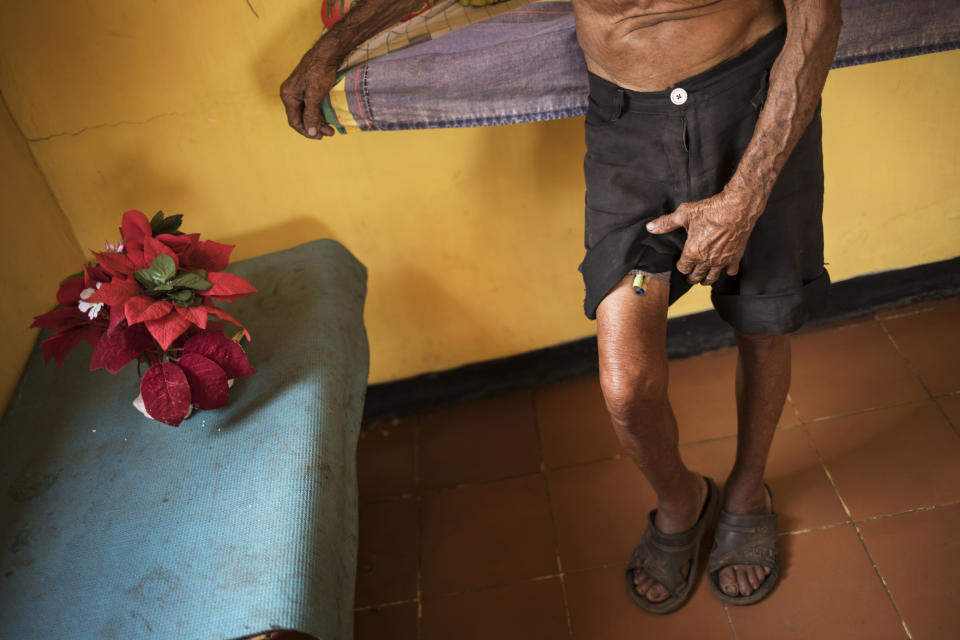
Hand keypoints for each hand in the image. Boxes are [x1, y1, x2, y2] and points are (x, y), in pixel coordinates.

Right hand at [280, 47, 338, 139]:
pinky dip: (319, 113)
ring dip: (318, 122)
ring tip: (331, 128)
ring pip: (307, 113)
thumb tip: (311, 132)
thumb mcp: (315, 95)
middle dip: (315, 127)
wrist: (326, 53)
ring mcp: (299, 91)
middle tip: (329, 133)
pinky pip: (311, 106)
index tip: (319, 136)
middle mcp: (291, 94)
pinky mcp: (307, 88)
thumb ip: (311, 114)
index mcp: (288, 96)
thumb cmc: (319, 72)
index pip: (294, 121)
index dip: (306, 131)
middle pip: (301, 118)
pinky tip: (328, 118)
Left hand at [646, 188, 761, 284]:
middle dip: (691, 277)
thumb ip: (666, 223)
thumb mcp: (684, 214)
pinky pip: (730, 272)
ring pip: (712, 278)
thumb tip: (650, 227)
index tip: (681, 264)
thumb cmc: (711, 210)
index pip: (683, 268)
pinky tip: (724, 268)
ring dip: (706, 279)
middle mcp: (707, 260)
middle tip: (690, 276)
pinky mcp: (735, 257)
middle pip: (696, 277)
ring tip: (704, 278)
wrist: (737, 208)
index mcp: (693, 252)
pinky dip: (726, 271)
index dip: (680, 267)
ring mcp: (722, 261)